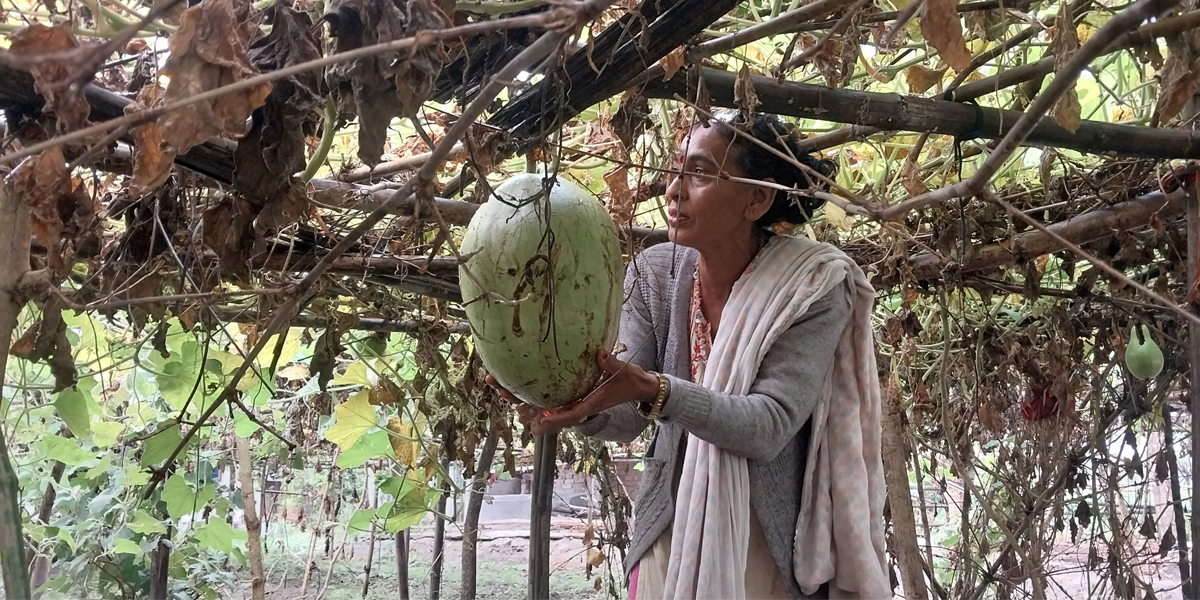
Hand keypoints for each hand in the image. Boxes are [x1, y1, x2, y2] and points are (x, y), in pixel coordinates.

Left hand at [485, 350, 660, 435]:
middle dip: (524, 404)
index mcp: (590, 404)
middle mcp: (578, 406)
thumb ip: (611, 364)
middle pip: (547, 412)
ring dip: (522, 398)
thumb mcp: (624, 371)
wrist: (639, 387)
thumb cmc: (632, 381)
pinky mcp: (573, 395)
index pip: (569, 415)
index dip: (553, 419)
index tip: (536, 421)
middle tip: (501, 389)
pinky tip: (518, 386)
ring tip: (500, 386)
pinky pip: (550, 399)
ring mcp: (574, 402)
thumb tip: (599, 354)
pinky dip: (533, 394)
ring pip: (544, 406)